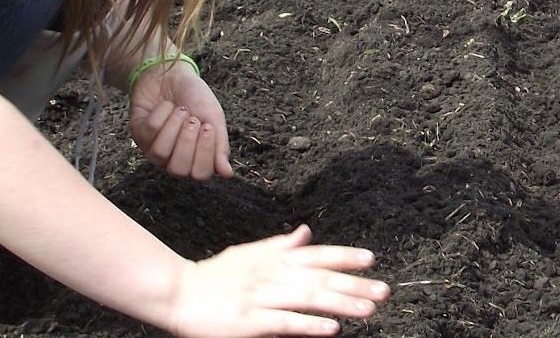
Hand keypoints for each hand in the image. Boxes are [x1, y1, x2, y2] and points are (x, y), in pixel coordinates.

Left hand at [130, 59, 233, 179]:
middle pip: (178, 170)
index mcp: (195, 157)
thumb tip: (228, 175)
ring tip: (181, 110)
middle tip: (193, 119)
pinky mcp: (138, 135)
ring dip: (173, 126)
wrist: (173, 74)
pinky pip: (150, 132)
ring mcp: (153, 148)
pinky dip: (162, 113)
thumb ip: (220, 146)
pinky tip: (167, 105)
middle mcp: (173, 158)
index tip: (209, 127)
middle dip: (187, 141)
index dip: (205, 153)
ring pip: (160, 154)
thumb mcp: (214, 118)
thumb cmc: (196, 97)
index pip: (200, 174)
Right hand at [167, 225, 389, 337]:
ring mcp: (261, 297)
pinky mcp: (249, 321)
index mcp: (273, 259)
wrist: (176, 292)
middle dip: (354, 284)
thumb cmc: (215, 276)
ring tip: (369, 310)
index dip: (344, 256)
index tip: (371, 259)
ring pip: (308, 298)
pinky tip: (332, 329)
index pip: (316, 255)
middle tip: (384, 291)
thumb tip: (307, 231)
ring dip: (341, 304)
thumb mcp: (249, 253)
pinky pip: (284, 323)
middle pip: (320, 277)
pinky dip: (309, 325)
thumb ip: (280, 245)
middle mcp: (271, 274)